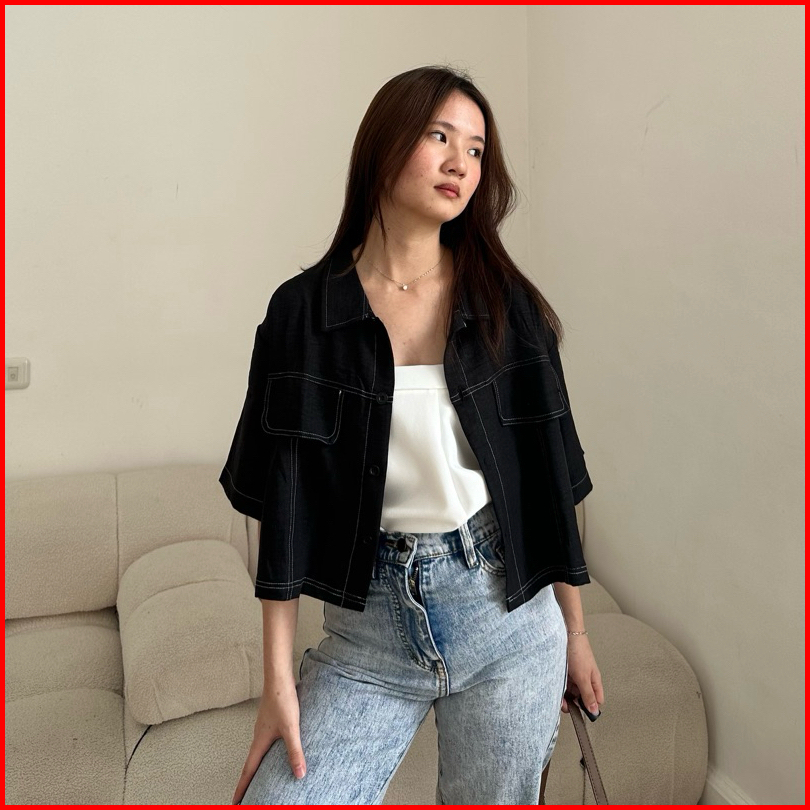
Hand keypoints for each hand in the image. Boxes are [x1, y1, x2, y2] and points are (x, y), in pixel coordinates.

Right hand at [231, 676, 306, 804]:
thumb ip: (295, 751)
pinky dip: (265, 755)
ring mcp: (264, 728)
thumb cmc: (283, 700)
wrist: (278, 676)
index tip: (234, 804)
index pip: (248, 771)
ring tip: (258, 780)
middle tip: (243, 798)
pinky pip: (265, 743)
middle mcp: (258, 736)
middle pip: (250, 765)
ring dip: (256, 768)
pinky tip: (274, 753)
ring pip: (258, 753)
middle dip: (246, 782)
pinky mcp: (271, 720)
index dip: (241, 789)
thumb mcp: (291, 728)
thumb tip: (299, 775)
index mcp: (259, 742)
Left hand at [560, 634, 603, 715]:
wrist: (567, 632)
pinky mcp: (565, 671)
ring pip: (570, 691)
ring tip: (557, 696)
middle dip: (573, 703)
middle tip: (564, 705)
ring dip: (564, 696)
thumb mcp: (583, 676)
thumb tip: (595, 711)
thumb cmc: (578, 651)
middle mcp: (585, 678)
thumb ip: (588, 694)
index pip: (596, 700)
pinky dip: (559, 687)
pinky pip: (563, 683)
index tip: (580, 713)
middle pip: (581, 697)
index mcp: (594, 681)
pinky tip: (554, 687)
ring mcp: (574, 674)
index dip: (589, 708)